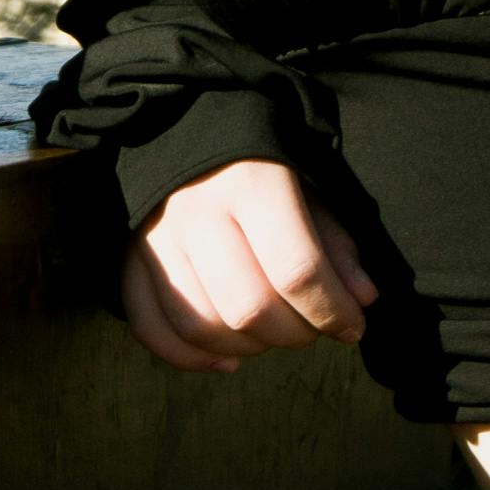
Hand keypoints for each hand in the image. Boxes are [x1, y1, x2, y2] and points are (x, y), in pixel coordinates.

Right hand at [122, 158, 376, 375]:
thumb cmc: (259, 166)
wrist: (183, 129)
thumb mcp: (308, 188)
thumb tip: (360, 300)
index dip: (332, 311)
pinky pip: (151, 329)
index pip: (297, 270)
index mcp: (252, 184)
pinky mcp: (129, 258)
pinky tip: (227, 361)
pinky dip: (190, 358)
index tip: (352, 326)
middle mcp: (197, 211)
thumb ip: (335, 243)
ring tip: (272, 335)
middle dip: (294, 335)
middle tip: (311, 328)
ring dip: (248, 349)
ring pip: (202, 327)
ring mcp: (156, 238)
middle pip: (248, 308)